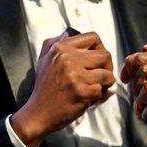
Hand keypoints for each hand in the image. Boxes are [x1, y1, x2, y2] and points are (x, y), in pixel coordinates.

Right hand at [10, 31, 115, 146]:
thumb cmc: (44, 89)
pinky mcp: (81, 91)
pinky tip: (89, 98)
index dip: (101, 49)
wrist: (38, 113)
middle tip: (101, 77)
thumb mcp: (44, 59)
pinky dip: (99, 96)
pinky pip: (103, 90)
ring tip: (96, 88)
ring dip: (106, 83)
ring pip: (108, 73)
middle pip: (105, 55)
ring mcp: (75, 75)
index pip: (94, 38)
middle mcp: (68, 58)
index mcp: (61, 48)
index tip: (97, 60)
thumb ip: (54, 43)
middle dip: (107, 67)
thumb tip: (67, 33)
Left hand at [120, 46, 146, 146]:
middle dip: (134, 86)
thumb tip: (146, 47)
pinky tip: (146, 116)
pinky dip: (145, 113)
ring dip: (139, 101)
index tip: (124, 78)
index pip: (146, 57)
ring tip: (141, 108)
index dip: (129, 66)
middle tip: (136, 97)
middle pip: (145, 71)